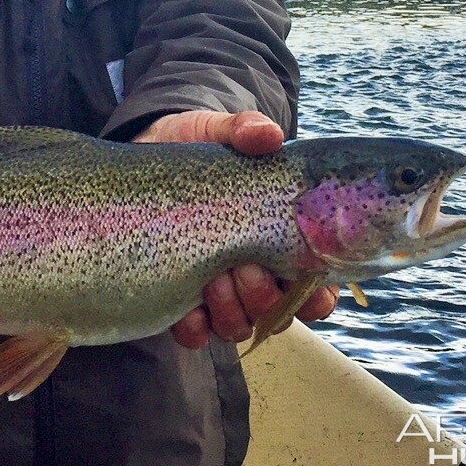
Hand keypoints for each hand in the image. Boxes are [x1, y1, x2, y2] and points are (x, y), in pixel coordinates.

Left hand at [133, 111, 339, 346]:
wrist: (145, 155)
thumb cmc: (195, 149)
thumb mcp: (217, 132)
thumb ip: (243, 130)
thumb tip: (268, 135)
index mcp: (278, 240)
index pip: (316, 285)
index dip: (319, 294)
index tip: (308, 280)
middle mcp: (253, 273)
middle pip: (280, 312)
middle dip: (267, 297)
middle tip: (247, 268)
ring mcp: (217, 291)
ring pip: (240, 327)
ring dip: (233, 311)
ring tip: (215, 280)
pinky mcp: (178, 299)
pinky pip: (196, 334)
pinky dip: (195, 328)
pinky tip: (187, 309)